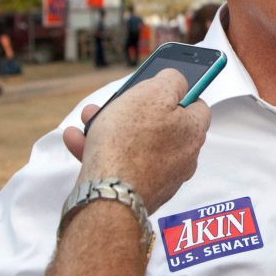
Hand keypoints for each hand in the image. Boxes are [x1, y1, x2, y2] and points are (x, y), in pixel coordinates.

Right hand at [63, 69, 210, 213]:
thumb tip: (178, 80)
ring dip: (110, 129)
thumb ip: (172, 80)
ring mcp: (161, 178)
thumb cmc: (130, 142)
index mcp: (193, 132)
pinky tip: (77, 139)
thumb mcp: (153, 92)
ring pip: (135, 145)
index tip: (160, 86)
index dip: (179, 92)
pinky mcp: (138, 192)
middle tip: (114, 101)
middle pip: (161, 125)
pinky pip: (121, 165)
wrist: (108, 196)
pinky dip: (100, 152)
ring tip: (88, 119)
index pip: (197, 106)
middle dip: (133, 110)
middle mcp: (183, 157)